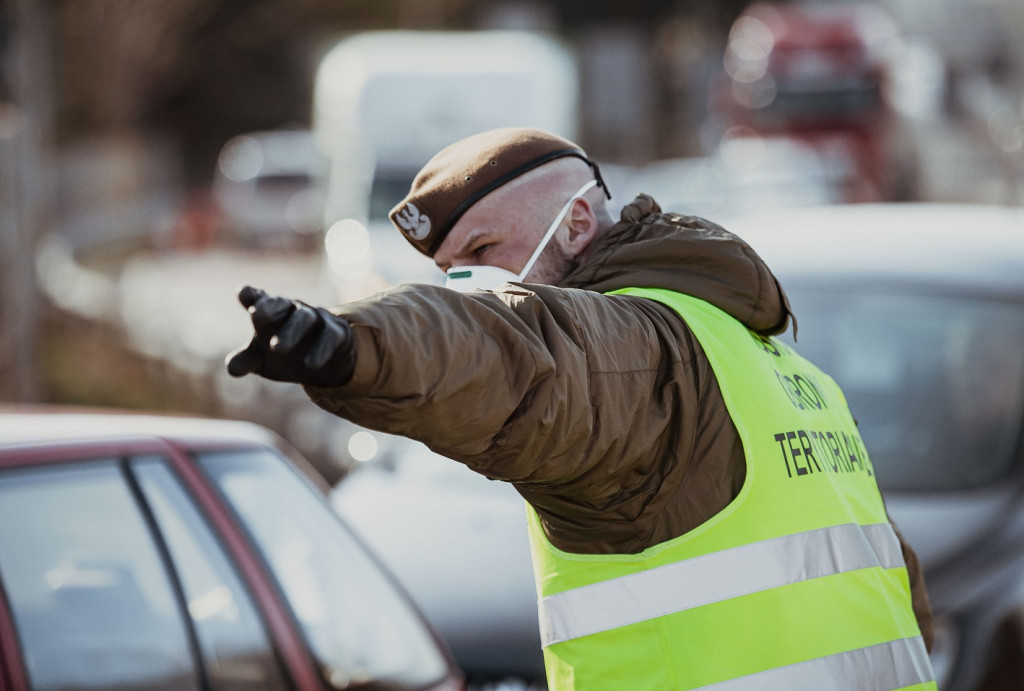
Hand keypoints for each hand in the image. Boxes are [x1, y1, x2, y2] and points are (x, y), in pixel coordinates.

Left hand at [225, 285, 355, 386]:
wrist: (326, 365)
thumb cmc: (287, 354)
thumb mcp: (262, 360)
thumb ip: (246, 361)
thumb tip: (232, 370)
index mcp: (271, 313)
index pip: (260, 299)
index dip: (252, 295)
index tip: (244, 293)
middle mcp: (293, 310)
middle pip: (281, 304)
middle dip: (270, 307)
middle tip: (256, 315)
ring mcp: (317, 319)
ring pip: (304, 319)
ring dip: (291, 331)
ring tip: (277, 349)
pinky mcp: (338, 333)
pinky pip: (330, 337)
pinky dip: (321, 349)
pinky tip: (311, 365)